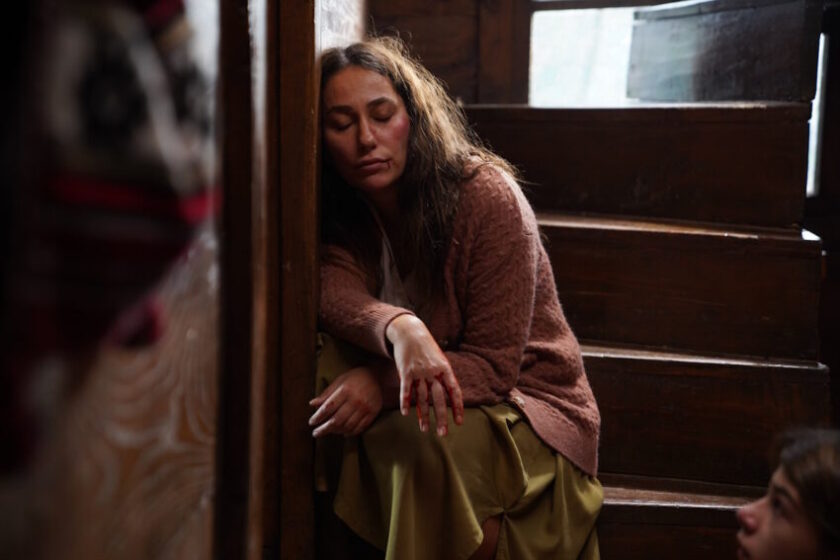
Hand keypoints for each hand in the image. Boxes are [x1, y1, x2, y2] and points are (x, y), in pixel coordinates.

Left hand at [309, 366, 382, 437]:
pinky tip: (343, 433)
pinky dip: (351, 432)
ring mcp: (365, 408)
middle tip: (316, 433)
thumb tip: (312, 404)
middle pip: (337, 420)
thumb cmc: (356, 378)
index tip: (311, 422)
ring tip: (329, 431)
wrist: (379, 376)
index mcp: (345, 390)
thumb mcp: (340, 381)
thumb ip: (327, 393)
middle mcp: (356, 400)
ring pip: (348, 426)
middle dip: (324, 429)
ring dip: (336, 431)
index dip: (318, 417)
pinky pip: (360, 427)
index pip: (328, 407)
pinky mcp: (373, 413)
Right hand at [385, 315, 463, 435]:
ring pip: (422, 398)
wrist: (410, 332)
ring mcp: (419, 372)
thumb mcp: (440, 359)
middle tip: (443, 433)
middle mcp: (433, 372)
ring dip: (423, 416)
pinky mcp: (405, 372)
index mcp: (445, 369)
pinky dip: (406, 402)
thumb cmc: (426, 348)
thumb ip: (443, 376)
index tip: (459, 422)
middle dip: (441, 417)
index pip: (454, 391)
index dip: (457, 407)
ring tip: (425, 430)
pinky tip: (406, 414)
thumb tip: (449, 394)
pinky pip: (406, 390)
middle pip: (438, 399)